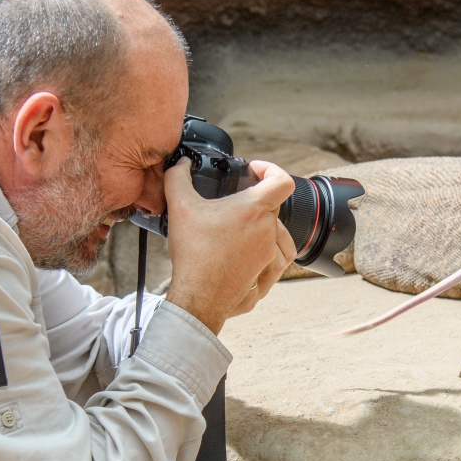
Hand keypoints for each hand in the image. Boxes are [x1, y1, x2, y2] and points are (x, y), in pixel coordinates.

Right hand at [162, 158, 295, 333]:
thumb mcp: (180, 207)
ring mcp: (271, 255)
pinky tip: (247, 252)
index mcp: (255, 209)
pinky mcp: (267, 275)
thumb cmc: (194, 253)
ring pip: (278, 234)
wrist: (198, 296)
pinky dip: (266, 253)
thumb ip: (178, 178)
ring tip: (241, 229)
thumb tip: (180, 164)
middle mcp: (269, 230)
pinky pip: (277, 260)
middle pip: (273, 207)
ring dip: (264, 228)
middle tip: (231, 206)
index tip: (255, 171)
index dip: (271, 169)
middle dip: (254, 202)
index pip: (282, 181)